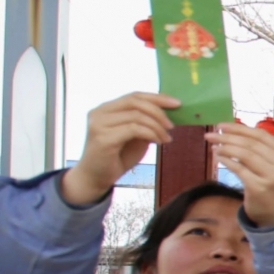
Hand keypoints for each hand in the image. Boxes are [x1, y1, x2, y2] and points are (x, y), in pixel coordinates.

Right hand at [61, 93, 178, 205]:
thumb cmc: (117, 157)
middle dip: (158, 111)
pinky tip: (158, 142)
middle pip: (134, 101)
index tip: (176, 103)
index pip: (134, 95)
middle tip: (172, 125)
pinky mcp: (103, 137)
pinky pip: (134, 129)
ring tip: (166, 138)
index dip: (157, 97)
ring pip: (136, 115)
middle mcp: (99, 112)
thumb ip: (145, 123)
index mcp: (106, 108)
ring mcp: (99, 124)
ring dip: (157, 126)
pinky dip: (151, 133)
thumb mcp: (136, 136)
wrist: (96, 178)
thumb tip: (167, 113)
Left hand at [207, 121, 273, 227]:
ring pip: (245, 154)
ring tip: (213, 147)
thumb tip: (229, 131)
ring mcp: (272, 176)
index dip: (239, 128)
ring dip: (226, 148)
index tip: (220, 125)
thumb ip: (257, 148)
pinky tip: (218, 157)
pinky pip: (239, 169)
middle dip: (228, 137)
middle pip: (251, 144)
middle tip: (210, 135)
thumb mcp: (269, 164)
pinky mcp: (259, 187)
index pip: (260, 135)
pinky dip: (226, 161)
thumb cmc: (268, 183)